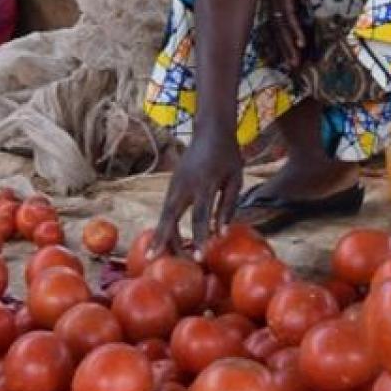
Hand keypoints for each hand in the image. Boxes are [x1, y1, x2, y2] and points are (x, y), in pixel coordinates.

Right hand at [152, 131, 242, 256]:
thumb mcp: (235, 180)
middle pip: (170, 216)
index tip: (198, 258)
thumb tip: (219, 235)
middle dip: (163, 239)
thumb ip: (228, 207)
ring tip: (155, 256)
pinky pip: (166, 208)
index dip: (198, 238)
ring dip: (161, 234)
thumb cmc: (228, 156)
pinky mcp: (172, 184)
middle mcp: (186, 185)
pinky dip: (164, 224)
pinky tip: (163, 240)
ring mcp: (175, 183)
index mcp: (206, 184)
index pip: (200, 216)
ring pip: (164, 213)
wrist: (211, 130)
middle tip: (155, 260)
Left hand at [262, 0, 312, 67]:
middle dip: (283, 48)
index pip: (275, 20)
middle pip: (275, 27)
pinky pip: (288, 15)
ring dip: (288, 45)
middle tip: (291, 65)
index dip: (282, 38)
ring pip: (280, 25)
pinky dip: (294, 30)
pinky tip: (300, 43)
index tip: (289, 52)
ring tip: (295, 61)